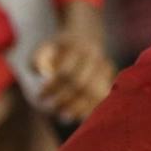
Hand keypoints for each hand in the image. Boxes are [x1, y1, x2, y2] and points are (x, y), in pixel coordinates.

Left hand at [31, 0, 114, 121]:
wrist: (88, 35)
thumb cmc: (61, 46)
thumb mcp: (47, 45)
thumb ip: (39, 57)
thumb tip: (39, 72)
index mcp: (78, 47)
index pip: (65, 71)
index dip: (52, 86)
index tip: (39, 95)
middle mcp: (95, 57)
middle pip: (81, 84)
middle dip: (63, 98)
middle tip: (48, 106)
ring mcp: (106, 69)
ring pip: (95, 93)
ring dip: (78, 107)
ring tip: (62, 116)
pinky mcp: (111, 79)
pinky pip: (102, 99)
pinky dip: (89, 109)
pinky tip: (76, 116)